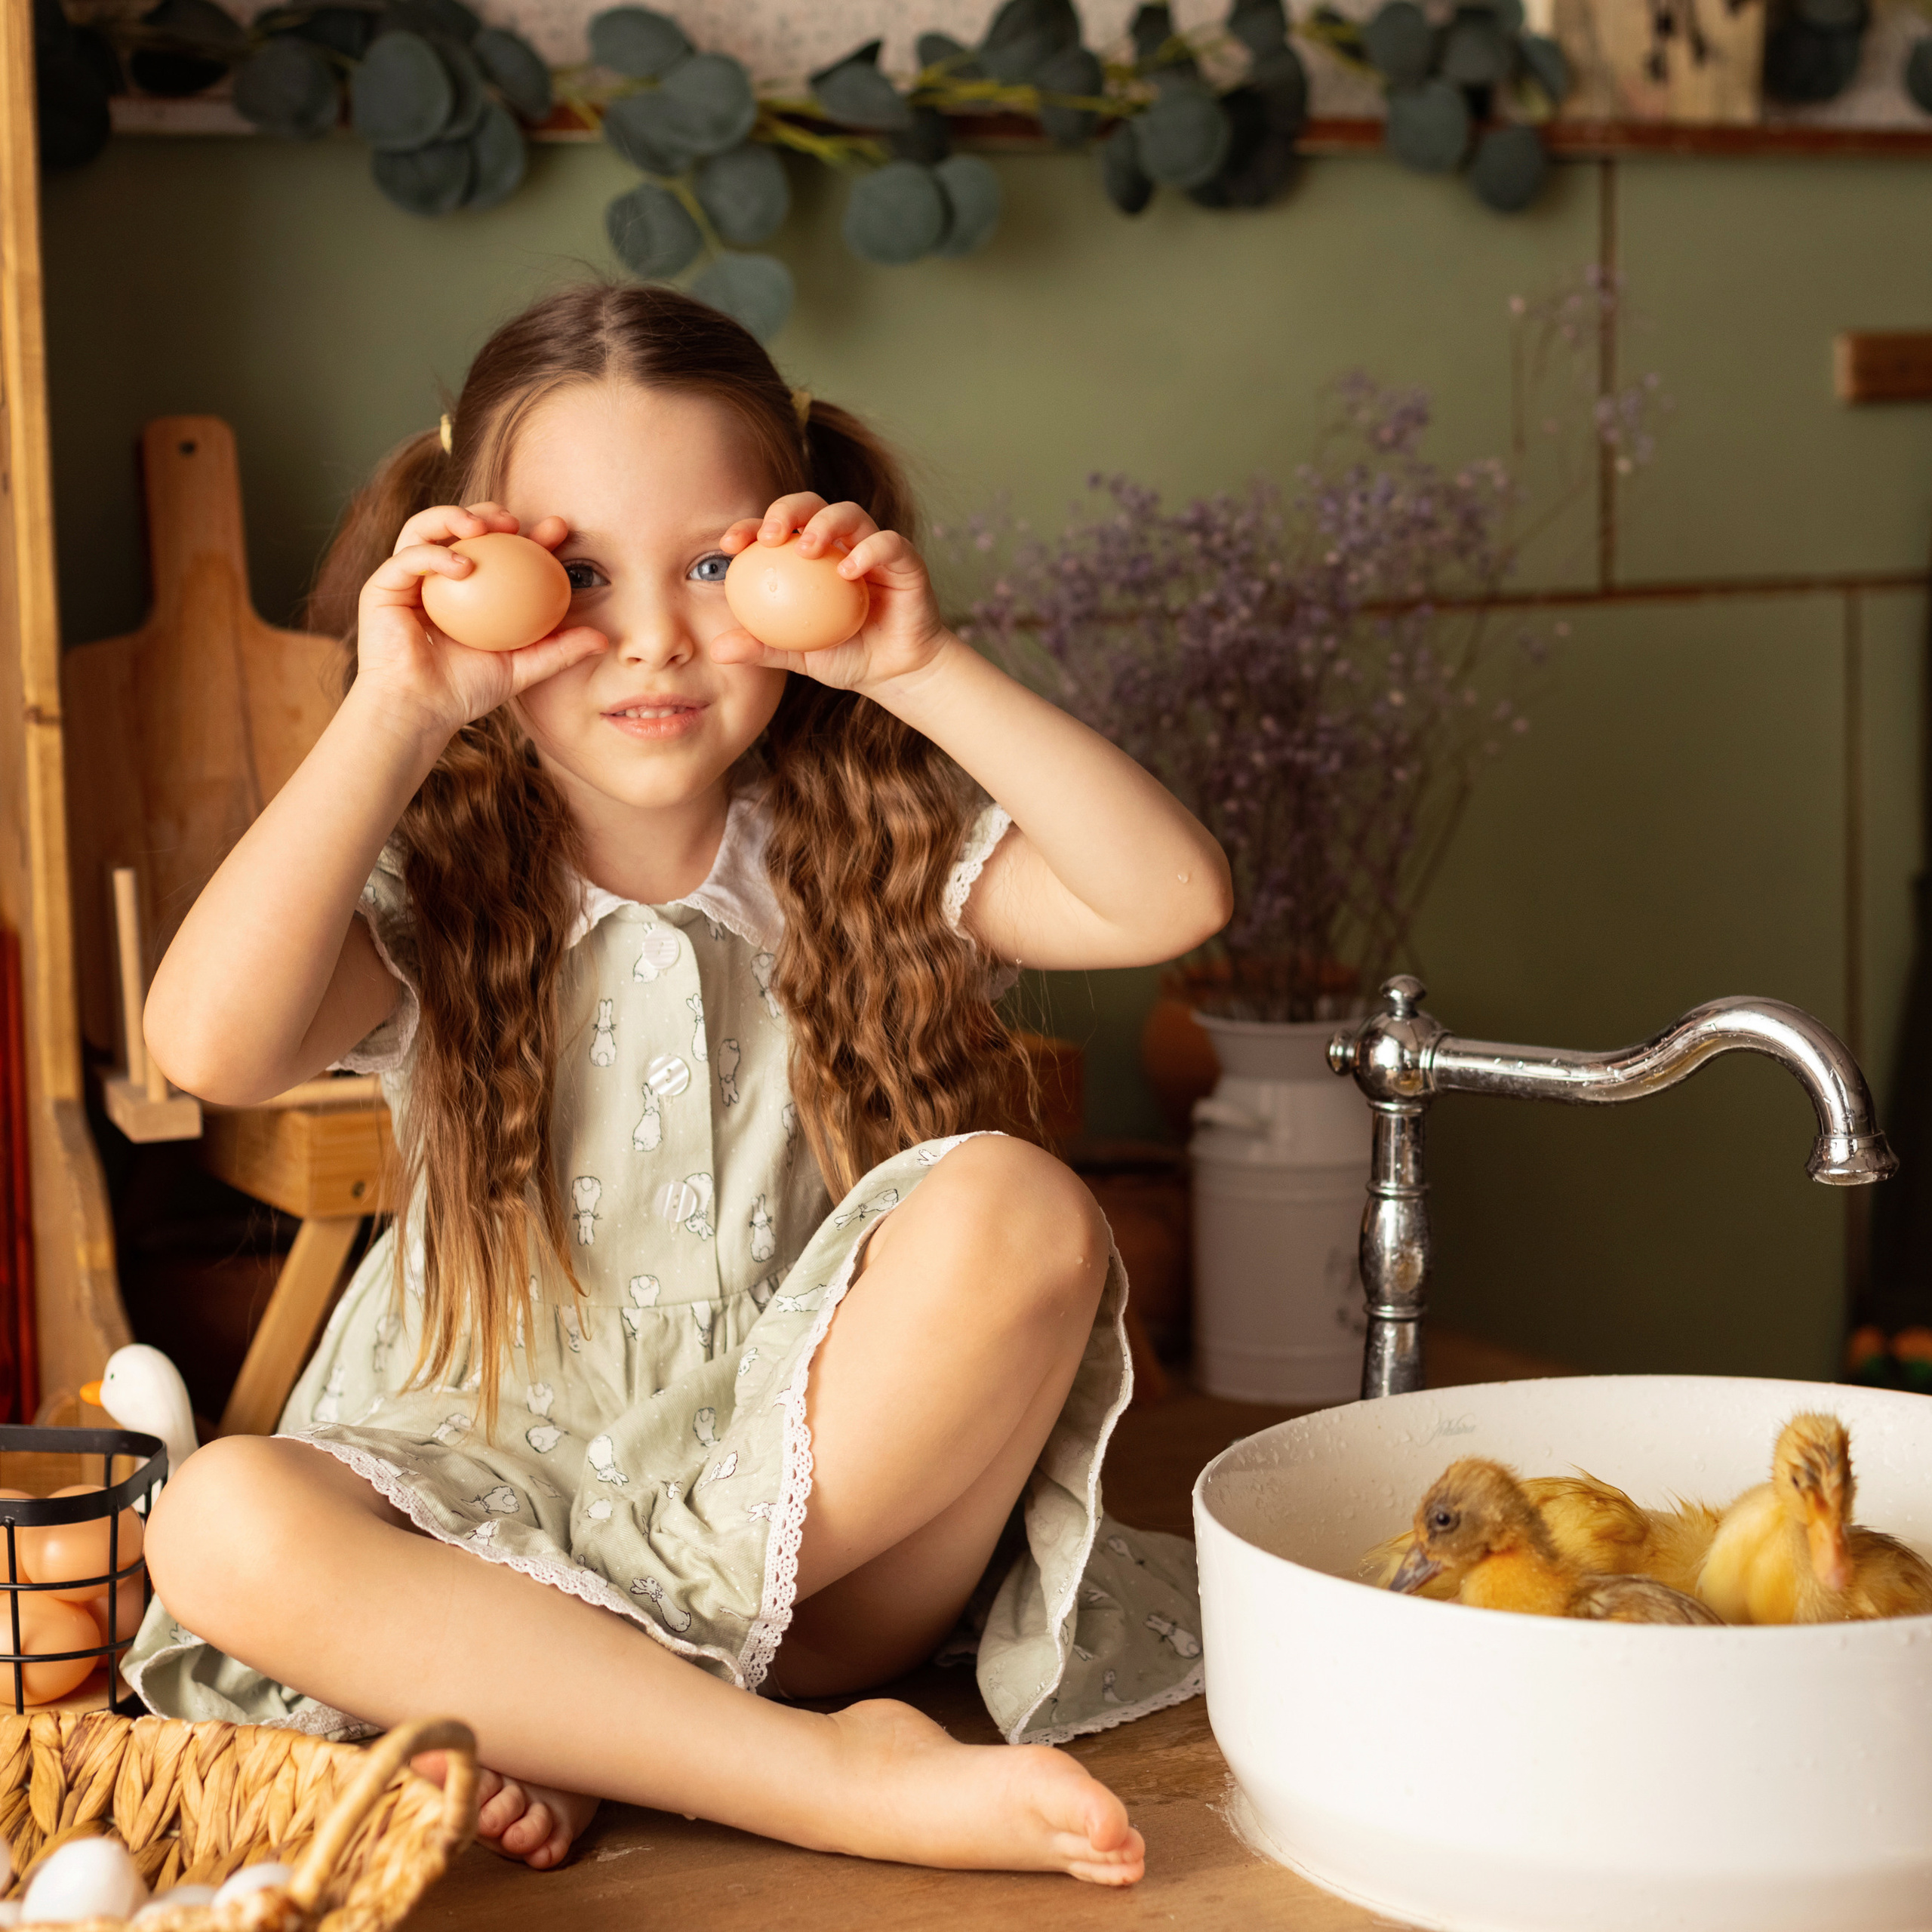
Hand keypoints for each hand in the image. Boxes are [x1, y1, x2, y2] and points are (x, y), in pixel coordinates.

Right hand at [354, 502, 609, 740]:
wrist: (419, 711)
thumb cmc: (465, 691)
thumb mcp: (522, 668)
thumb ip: (558, 650)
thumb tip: (602, 639)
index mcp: (471, 588)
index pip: (503, 551)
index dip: (530, 534)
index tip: (558, 530)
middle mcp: (438, 576)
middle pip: (462, 527)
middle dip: (489, 512)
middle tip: (515, 521)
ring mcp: (409, 578)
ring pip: (428, 527)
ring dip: (455, 516)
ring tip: (482, 526)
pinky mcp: (382, 585)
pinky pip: (409, 557)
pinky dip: (436, 554)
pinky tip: (463, 564)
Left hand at [707, 494, 952, 696]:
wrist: (896, 674)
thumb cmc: (847, 658)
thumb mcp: (797, 656)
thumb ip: (762, 647)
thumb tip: (717, 650)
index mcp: (810, 559)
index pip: (776, 529)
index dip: (749, 527)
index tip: (729, 546)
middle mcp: (841, 544)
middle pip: (811, 505)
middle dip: (785, 510)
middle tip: (769, 536)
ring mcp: (873, 548)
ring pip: (850, 513)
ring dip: (824, 523)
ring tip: (805, 549)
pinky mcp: (905, 561)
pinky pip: (888, 544)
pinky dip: (868, 551)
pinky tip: (848, 570)